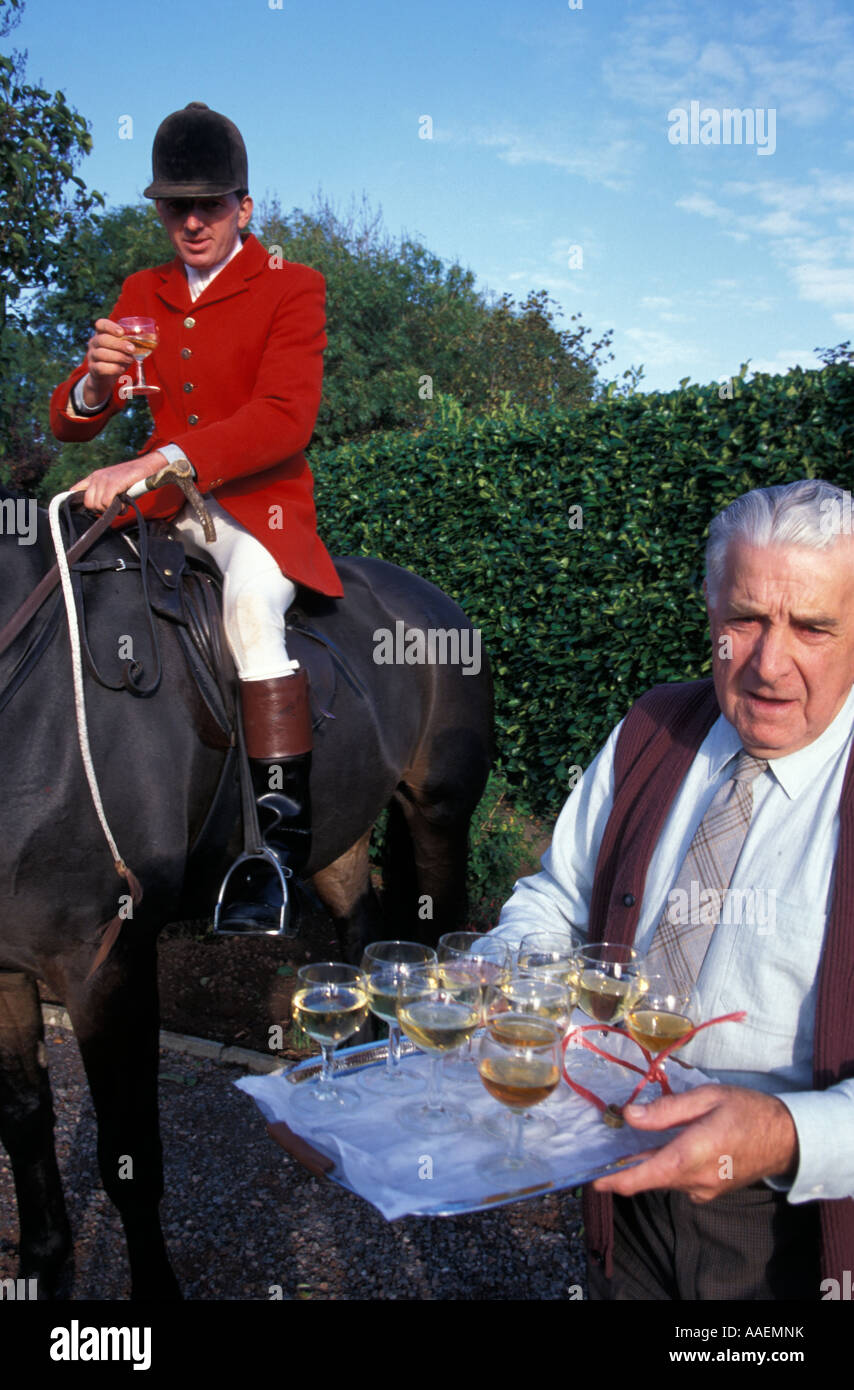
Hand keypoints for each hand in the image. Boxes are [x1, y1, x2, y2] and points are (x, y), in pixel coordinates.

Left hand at [70, 452, 167, 511]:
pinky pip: (106, 502)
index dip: (79, 503)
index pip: (75, 490)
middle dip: (100, 511)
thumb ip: (103, 494)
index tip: (92, 509)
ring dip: (110, 510)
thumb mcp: (114, 486)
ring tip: (121, 506)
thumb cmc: (132, 480)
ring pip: (97, 505)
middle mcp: (96, 477)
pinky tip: (124, 505)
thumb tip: (97, 510)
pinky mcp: (113, 483)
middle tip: (113, 509)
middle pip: (87, 503)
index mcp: (94, 477)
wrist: (147, 467)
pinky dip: (116, 508)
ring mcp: (104, 479)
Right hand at [83, 318, 135, 403]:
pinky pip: (101, 367)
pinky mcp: (93, 369)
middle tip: (132, 349)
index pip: (100, 324)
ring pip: (101, 354)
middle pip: (102, 339)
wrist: (104, 378)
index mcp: (101, 334)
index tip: (122, 332)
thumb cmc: (117, 359)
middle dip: (119, 344)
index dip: (110, 326)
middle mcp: (94, 343)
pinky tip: (121, 369)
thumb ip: (134, 343)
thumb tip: (153, 336)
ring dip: (118, 356)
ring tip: (129, 360)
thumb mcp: (124, 349)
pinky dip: (113, 368)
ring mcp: (92, 356)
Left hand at [592, 1084, 797, 1202]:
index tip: (592, 1178)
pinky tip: (662, 1146)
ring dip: (647, 1164)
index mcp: (691, 1155)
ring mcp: (704, 1189)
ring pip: (664, 1178)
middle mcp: (695, 1180)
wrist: (786, 1138)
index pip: (645, 1176)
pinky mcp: (710, 1191)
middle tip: (606, 1146)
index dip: (615, 1181)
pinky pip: (678, 1180)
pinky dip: (666, 1166)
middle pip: (650, 1178)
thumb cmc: (747, 1110)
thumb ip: (667, 1110)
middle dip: (627, 1166)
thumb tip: (629, 1116)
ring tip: (630, 1142)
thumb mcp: (706, 1098)